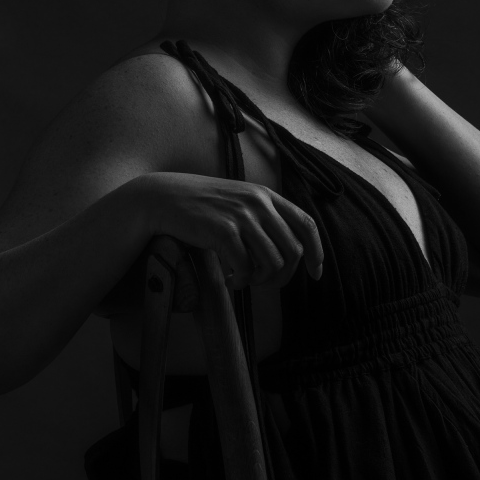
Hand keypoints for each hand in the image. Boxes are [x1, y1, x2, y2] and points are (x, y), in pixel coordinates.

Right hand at [139, 172, 323, 289]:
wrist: (163, 198)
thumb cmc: (201, 206)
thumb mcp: (238, 202)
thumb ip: (262, 218)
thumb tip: (287, 253)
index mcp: (266, 195)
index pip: (307, 224)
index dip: (316, 253)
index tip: (315, 274)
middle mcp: (259, 203)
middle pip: (294, 250)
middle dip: (284, 276)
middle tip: (264, 283)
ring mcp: (242, 216)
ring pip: (273, 262)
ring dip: (261, 281)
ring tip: (244, 280)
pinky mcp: (223, 231)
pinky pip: (247, 268)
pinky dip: (242, 282)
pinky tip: (230, 281)